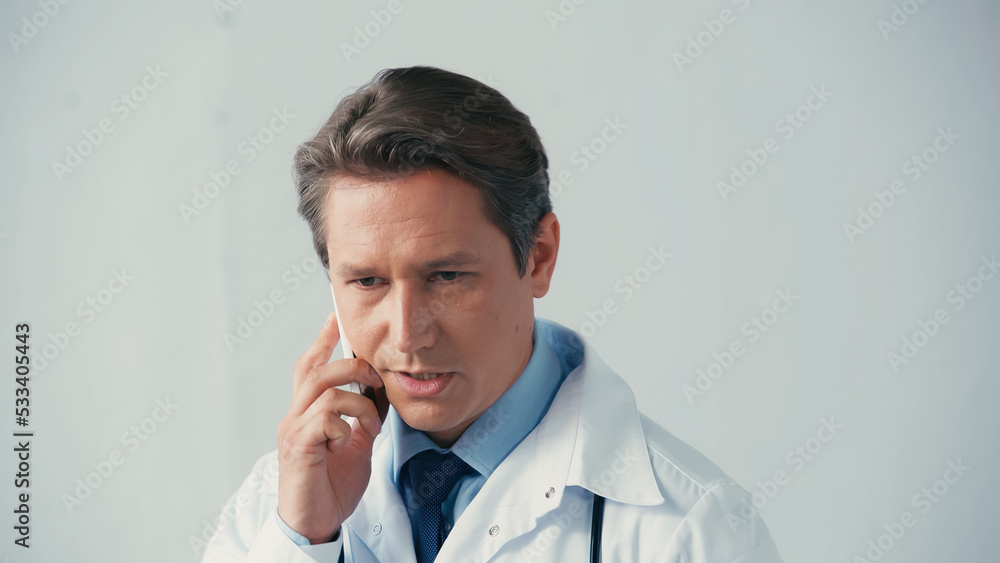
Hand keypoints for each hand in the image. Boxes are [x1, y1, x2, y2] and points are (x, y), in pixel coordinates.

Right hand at [276, 312, 384, 543]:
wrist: (315, 523)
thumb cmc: (330, 486)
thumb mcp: (356, 444)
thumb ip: (362, 418)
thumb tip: (378, 395)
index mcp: (307, 413)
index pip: (311, 366)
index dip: (323, 340)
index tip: (336, 316)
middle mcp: (295, 416)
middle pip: (317, 370)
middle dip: (351, 365)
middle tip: (375, 377)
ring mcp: (294, 431)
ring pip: (325, 391)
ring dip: (357, 402)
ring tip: (369, 422)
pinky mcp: (298, 448)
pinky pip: (324, 419)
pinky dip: (344, 426)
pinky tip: (346, 442)